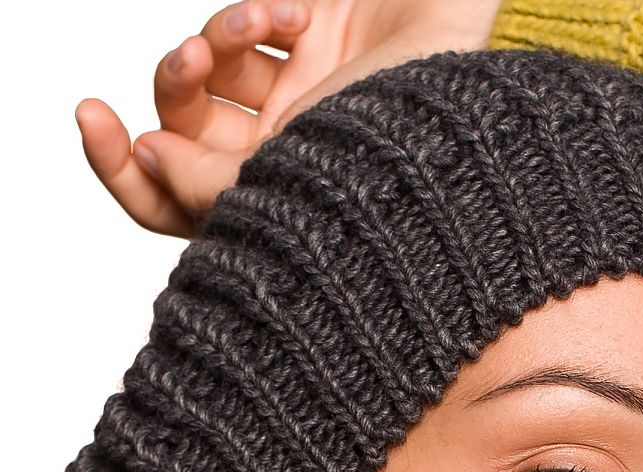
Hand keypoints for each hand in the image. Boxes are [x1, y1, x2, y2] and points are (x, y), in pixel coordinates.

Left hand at [75, 0, 501, 237]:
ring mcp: (298, 96)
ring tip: (250, 29)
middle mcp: (281, 160)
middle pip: (183, 127)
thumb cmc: (408, 151)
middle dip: (172, 89)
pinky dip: (258, 12)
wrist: (478, 88)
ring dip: (214, 41)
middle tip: (190, 63)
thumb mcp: (296, 183)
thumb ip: (211, 187)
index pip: (173, 204)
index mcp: (276, 211)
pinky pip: (250, 22)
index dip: (123, 167)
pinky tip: (292, 14)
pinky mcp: (315, 37)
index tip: (94, 120)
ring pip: (209, 68)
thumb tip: (147, 161)